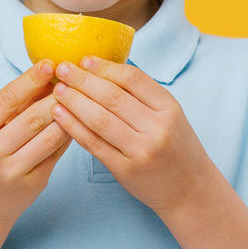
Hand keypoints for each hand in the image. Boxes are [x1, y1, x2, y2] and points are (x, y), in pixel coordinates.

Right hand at [0, 61, 72, 229]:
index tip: (50, 63)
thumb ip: (11, 109)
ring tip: (81, 97)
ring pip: (50, 136)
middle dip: (57, 95)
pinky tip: (79, 121)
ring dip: (69, 114)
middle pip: (32, 117)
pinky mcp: (32, 184)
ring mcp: (12, 171)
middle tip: (74, 78)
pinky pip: (57, 153)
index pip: (7, 99)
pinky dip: (69, 135)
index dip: (31, 79)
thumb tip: (45, 77)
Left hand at [51, 57, 215, 214]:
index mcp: (169, 108)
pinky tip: (59, 115)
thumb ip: (142, 96)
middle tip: (62, 68)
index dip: (104, 67)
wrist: (190, 189)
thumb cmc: (175, 147)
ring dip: (74, 101)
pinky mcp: (125, 169)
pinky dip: (73, 127)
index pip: (132, 79)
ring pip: (100, 119)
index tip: (84, 59)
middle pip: (112, 96)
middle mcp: (157, 127)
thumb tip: (101, 69)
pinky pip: (93, 143)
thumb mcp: (170, 116)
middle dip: (83, 80)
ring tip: (58, 90)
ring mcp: (141, 150)